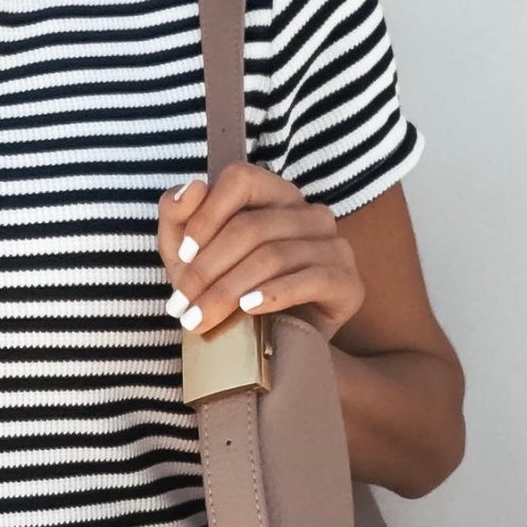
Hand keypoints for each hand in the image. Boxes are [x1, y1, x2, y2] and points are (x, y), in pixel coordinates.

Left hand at [156, 162, 365, 343]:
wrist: (268, 347)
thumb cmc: (226, 293)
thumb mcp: (188, 258)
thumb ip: (178, 218)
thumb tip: (191, 188)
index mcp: (274, 195)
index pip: (241, 179)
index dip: (207, 217)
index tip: (182, 256)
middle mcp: (309, 213)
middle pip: (251, 227)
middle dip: (207, 270)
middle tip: (181, 307)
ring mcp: (334, 246)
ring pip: (274, 255)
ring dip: (228, 290)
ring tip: (201, 319)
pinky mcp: (348, 283)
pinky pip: (313, 279)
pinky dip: (275, 294)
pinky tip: (248, 309)